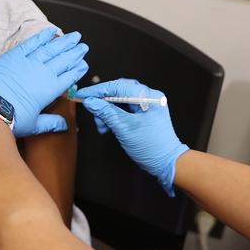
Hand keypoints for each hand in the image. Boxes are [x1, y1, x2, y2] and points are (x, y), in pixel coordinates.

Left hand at [0, 27, 88, 136]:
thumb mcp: (33, 125)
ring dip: (64, 42)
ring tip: (74, 36)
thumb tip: (63, 126)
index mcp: (50, 90)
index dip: (78, 69)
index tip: (83, 63)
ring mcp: (29, 62)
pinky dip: (42, 36)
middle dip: (75, 52)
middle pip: (64, 59)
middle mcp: (44, 74)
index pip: (70, 76)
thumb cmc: (9, 119)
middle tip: (83, 46)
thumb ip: (50, 123)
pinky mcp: (14, 56)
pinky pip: (32, 42)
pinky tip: (51, 31)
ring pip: (52, 48)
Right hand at [75, 79, 188, 195]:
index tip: (82, 94)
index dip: (97, 91)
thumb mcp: (124, 128)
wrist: (166, 163)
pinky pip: (123, 110)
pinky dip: (113, 117)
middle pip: (118, 92)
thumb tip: (90, 102)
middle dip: (103, 104)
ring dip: (107, 112)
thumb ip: (106, 112)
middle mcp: (148, 97)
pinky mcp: (143, 114)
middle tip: (93, 113)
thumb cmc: (152, 147)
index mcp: (148, 97)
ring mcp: (146, 106)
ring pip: (119, 102)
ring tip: (102, 126)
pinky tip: (108, 127)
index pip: (118, 86)